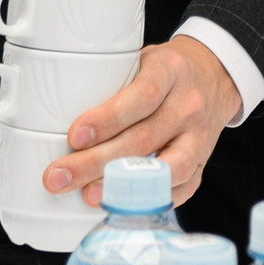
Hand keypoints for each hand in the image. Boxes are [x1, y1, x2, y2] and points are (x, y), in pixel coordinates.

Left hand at [47, 37, 240, 207]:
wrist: (215, 76)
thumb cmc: (165, 70)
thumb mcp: (142, 59)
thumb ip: (110, 83)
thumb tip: (47, 116)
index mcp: (171, 71)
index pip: (142, 95)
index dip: (108, 118)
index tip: (74, 135)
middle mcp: (188, 106)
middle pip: (143, 139)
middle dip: (96, 162)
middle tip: (59, 176)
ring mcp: (199, 138)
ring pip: (163, 169)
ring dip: (122, 186)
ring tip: (86, 196)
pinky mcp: (202, 164)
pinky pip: (180, 189)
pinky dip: (149, 200)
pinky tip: (120, 205)